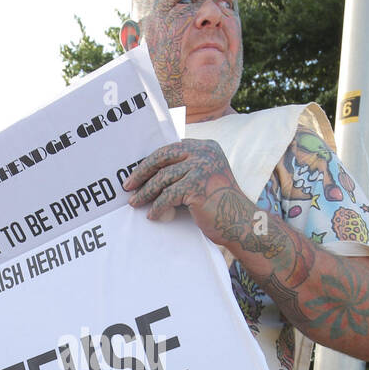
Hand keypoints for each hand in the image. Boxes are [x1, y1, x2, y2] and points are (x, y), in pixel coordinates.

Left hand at [122, 139, 251, 245]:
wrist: (240, 223)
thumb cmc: (219, 204)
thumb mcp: (203, 178)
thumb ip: (184, 170)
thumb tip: (149, 174)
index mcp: (206, 147)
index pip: (170, 149)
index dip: (150, 161)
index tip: (135, 173)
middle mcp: (205, 153)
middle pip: (163, 158)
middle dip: (142, 172)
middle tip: (128, 186)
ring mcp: (202, 168)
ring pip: (163, 178)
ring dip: (146, 193)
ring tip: (135, 202)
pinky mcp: (198, 186)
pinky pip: (168, 196)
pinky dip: (158, 207)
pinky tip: (153, 215)